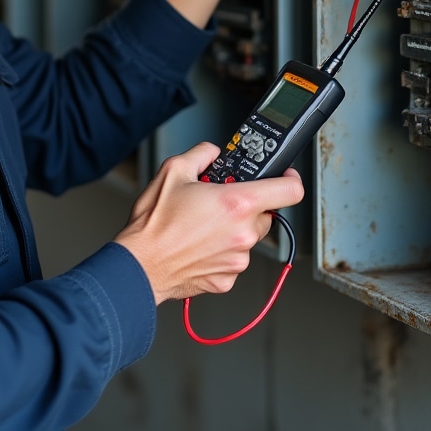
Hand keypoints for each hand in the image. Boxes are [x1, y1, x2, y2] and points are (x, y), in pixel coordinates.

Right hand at [113, 142, 304, 303]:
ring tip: (202, 224)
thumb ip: (202, 153)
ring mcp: (237, 260)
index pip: (289, 191)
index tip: (285, 176)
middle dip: (248, 205)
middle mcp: (243, 234)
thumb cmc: (153, 225)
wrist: (139, 265)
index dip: (291, 179)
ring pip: (248, 237)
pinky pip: (234, 259)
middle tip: (221, 200)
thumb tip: (212, 152)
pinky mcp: (228, 279)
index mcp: (237, 204)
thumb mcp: (173, 170)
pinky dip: (222, 250)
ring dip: (234, 228)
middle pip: (266, 214)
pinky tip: (198, 244)